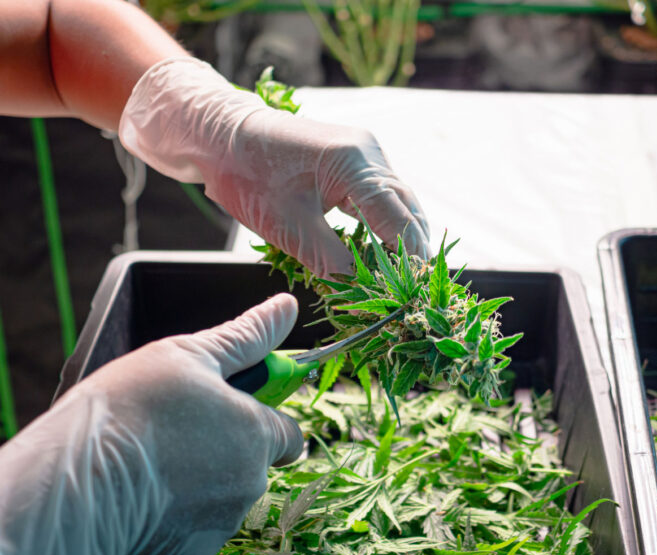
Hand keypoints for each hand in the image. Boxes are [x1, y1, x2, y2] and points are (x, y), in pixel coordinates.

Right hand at [0, 294, 302, 554]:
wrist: (79, 484)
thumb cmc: (133, 410)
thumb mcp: (191, 355)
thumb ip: (247, 336)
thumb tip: (287, 306)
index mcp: (256, 433)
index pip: (288, 431)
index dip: (264, 418)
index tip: (234, 409)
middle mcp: (250, 482)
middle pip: (251, 465)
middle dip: (224, 450)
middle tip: (176, 432)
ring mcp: (222, 522)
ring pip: (220, 498)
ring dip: (198, 482)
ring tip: (151, 462)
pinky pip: (191, 532)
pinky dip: (173, 518)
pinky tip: (141, 497)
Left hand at [118, 58, 430, 276]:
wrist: (221, 135)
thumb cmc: (249, 177)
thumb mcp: (290, 228)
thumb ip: (333, 262)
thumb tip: (364, 292)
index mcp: (354, 163)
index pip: (398, 219)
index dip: (408, 259)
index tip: (410, 293)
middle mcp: (368, 152)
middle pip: (407, 209)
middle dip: (411, 251)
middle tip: (410, 290)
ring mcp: (364, 153)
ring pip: (399, 202)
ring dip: (401, 238)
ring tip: (401, 276)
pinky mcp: (354, 160)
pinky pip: (382, 196)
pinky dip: (385, 225)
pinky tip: (383, 250)